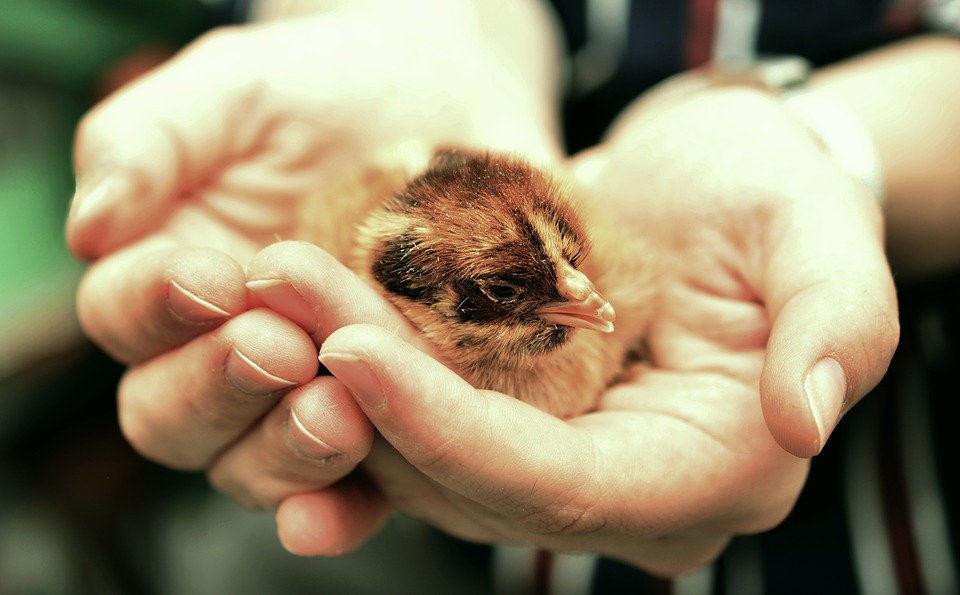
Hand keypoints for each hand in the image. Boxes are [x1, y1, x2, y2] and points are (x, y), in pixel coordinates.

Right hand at [65, 0, 562, 526]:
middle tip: (278, 348)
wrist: (445, 107)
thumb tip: (90, 224)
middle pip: (171, 415)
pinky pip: (348, 493)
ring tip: (337, 410)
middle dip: (217, 389)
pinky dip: (340, 511)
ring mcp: (303, 394)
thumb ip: (151, 141)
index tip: (216, 279)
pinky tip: (344, 510)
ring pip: (249, 465)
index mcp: (171, 277)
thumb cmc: (326, 91)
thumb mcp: (234, 89)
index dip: (156, 308)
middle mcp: (223, 351)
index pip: (124, 319)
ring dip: (283, 451)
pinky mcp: (383, 417)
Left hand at [254, 83, 897, 574]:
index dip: (450, 433)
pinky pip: (416, 415)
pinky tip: (301, 307)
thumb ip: (837, 329)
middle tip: (280, 292)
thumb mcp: (823, 240)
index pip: (558, 488)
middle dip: (365, 395)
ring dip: (340, 374)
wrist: (712, 186)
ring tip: (275, 285)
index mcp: (706, 474)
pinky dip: (357, 366)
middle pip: (469, 477)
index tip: (353, 351)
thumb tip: (806, 419)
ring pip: (425, 452)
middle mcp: (621, 492)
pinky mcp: (510, 423)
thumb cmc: (772, 200)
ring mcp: (558, 464)